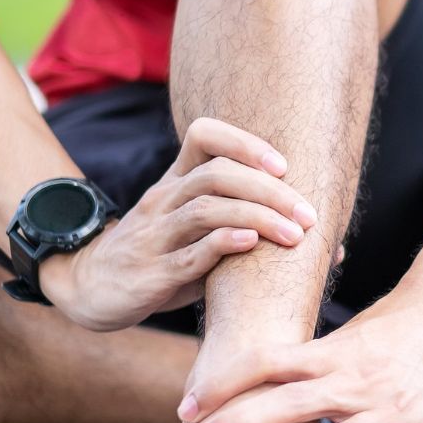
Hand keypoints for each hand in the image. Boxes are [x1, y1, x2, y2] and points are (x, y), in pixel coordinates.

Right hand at [39, 117, 318, 331]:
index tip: (284, 166)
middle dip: (269, 191)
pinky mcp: (150, 273)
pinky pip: (187, 253)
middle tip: (309, 214)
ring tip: (295, 235)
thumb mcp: (199, 233)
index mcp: (176, 181)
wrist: (89, 288)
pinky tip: (250, 244)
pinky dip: (221, 245)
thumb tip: (332, 250)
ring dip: (257, 218)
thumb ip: (253, 230)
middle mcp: (164, 201)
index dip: (245, 142)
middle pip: (216, 174)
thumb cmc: (163, 256)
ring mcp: (154, 236)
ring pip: (205, 210)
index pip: (203, 135)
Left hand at [177, 289, 422, 422]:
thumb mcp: (347, 336)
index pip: (265, 364)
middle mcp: (355, 384)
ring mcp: (386, 415)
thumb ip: (307, 364)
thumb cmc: (393, 327)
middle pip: (288, 404)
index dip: (223, 383)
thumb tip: (248, 381)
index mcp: (334, 354)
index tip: (188, 405)